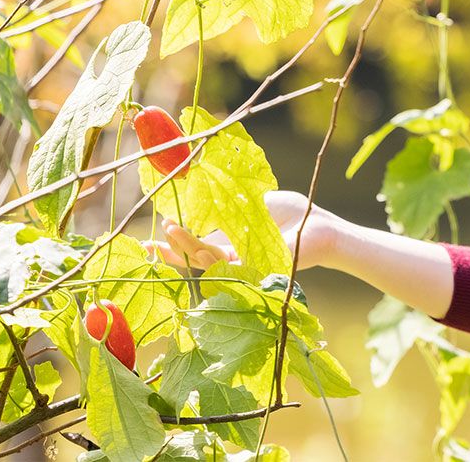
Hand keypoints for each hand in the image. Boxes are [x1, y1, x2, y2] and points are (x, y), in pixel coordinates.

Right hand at [143, 190, 344, 271]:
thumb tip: (193, 197)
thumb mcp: (249, 203)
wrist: (319, 225)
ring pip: (206, 263)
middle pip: (194, 261)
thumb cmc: (290, 211)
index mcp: (230, 243)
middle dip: (172, 253)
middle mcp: (233, 259)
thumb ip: (223, 207)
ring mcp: (243, 267)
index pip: (195, 247)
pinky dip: (209, 257)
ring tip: (169, 234)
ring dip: (186, 250)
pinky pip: (227, 267)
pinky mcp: (255, 271)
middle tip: (151, 244)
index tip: (150, 241)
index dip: (173, 246)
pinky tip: (196, 246)